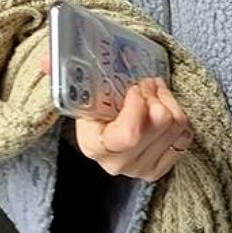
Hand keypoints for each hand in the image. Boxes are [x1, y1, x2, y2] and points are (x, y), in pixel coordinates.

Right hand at [39, 53, 192, 181]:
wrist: (111, 125)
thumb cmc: (96, 105)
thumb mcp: (80, 89)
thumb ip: (62, 74)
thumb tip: (47, 62)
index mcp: (92, 146)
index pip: (129, 134)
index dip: (139, 105)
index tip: (135, 86)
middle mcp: (116, 164)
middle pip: (158, 125)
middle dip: (155, 95)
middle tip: (148, 81)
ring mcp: (140, 170)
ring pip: (175, 127)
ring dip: (169, 101)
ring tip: (155, 91)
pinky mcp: (160, 169)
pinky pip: (184, 137)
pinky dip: (179, 117)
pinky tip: (164, 109)